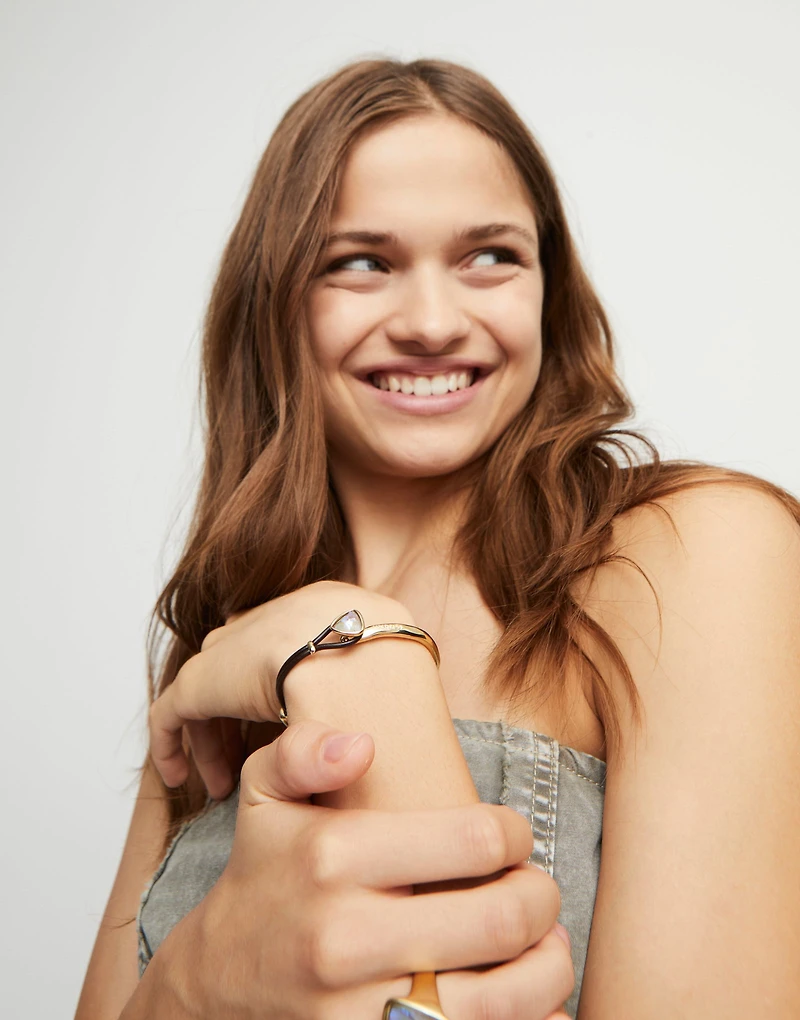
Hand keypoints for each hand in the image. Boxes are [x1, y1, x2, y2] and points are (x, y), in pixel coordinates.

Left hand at [149, 580, 404, 798]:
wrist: (369, 682)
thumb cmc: (404, 696)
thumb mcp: (403, 682)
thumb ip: (380, 689)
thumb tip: (372, 730)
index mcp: (338, 606)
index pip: (297, 640)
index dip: (289, 686)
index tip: (293, 732)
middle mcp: (286, 613)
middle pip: (250, 658)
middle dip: (246, 709)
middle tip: (249, 762)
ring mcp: (243, 642)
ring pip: (213, 686)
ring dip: (214, 737)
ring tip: (221, 786)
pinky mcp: (206, 678)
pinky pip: (174, 709)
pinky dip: (172, 743)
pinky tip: (182, 779)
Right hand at [154, 720, 574, 1019]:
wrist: (215, 985)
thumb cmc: (264, 878)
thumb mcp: (264, 799)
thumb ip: (301, 751)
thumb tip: (362, 744)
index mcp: (333, 857)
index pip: (474, 840)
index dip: (514, 834)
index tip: (511, 837)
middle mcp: (345, 936)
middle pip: (500, 919)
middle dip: (540, 900)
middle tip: (537, 892)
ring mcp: (358, 1010)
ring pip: (501, 999)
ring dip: (546, 968)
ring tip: (546, 946)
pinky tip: (528, 998)